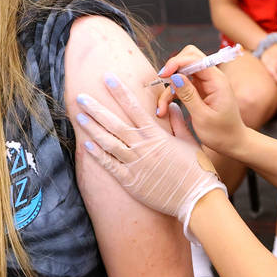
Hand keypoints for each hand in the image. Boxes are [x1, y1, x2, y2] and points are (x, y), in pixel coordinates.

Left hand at [76, 73, 227, 240]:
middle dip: (96, 109)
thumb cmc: (197, 169)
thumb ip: (178, 122)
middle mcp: (142, 147)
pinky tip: (86, 144)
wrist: (197, 198)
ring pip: (108, 142)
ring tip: (80, 117)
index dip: (119, 92)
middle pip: (114, 123)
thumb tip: (172, 105)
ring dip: (92, 128)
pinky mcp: (130, 181)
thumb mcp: (189, 142)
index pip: (134, 108)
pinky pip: (110, 165)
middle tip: (81, 97)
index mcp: (156, 135)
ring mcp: (134, 164)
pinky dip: (97, 155)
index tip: (107, 78)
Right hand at [154, 45, 249, 154]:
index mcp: (217, 81)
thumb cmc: (221, 133)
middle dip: (173, 68)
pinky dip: (172, 94)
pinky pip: (183, 85)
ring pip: (182, 73)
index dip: (177, 63)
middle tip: (162, 82)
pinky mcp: (200, 91)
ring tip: (161, 109)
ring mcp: (206, 84)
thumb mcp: (202, 117)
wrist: (233, 143)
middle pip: (189, 58)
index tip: (164, 75)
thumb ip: (188, 95)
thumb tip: (175, 76)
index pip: (195, 59)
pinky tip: (165, 108)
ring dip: (169, 87)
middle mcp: (212, 78)